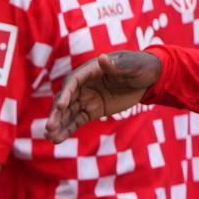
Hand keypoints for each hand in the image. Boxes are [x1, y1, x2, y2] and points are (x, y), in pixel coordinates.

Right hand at [45, 51, 162, 142]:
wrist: (149, 78)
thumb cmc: (141, 67)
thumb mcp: (132, 66)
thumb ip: (116, 66)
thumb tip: (102, 59)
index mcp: (89, 71)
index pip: (72, 83)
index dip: (65, 94)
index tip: (61, 106)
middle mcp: (83, 86)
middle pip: (65, 100)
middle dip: (57, 114)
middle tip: (49, 127)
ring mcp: (86, 99)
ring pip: (68, 113)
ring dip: (59, 125)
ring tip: (49, 138)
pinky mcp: (92, 111)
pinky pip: (77, 121)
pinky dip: (67, 130)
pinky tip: (57, 139)